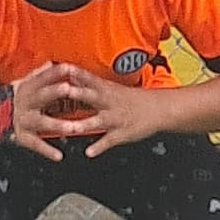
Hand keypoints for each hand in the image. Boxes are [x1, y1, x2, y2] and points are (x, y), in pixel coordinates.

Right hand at [9, 60, 94, 160]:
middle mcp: (24, 103)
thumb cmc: (11, 101)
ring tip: (72, 128)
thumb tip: (51, 62)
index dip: (54, 73)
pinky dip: (47, 150)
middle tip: (69, 89)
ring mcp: (23, 120)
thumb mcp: (21, 85)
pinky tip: (59, 156)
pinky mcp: (21, 136)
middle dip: (54, 92)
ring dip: (57, 125)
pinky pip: (35, 144)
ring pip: (41, 122)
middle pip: (41, 96)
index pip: (41, 78)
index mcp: (26, 89)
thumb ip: (37, 75)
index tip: (68, 67)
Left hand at [38, 66, 160, 160]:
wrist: (160, 108)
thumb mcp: (111, 87)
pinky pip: (109, 140)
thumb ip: (89, 83)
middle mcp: (109, 102)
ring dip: (85, 123)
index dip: (75, 73)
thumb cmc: (132, 98)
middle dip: (78, 93)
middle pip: (92, 96)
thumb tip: (70, 73)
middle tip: (63, 90)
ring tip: (73, 128)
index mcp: (106, 89)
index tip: (60, 68)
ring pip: (99, 120)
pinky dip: (99, 147)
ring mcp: (115, 118)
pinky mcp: (122, 133)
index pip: (88, 78)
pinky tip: (89, 152)